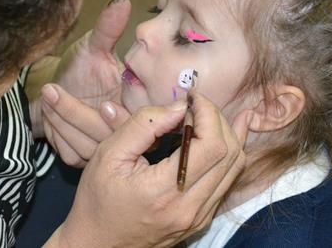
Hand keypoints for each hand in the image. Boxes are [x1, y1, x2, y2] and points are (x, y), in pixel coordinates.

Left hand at [40, 0, 131, 165]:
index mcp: (139, 103)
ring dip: (65, 121)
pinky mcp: (85, 159)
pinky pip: (76, 152)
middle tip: (55, 92)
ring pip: (92, 145)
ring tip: (48, 95)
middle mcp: (128, 128)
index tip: (103, 101)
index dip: (124, 115)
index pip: (143, 119)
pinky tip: (49, 113)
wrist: (54, 92)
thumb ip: (108, 27)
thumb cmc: (79, 68)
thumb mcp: (93, 46)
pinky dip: (59, 133)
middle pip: (114, 135)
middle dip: (81, 115)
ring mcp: (107, 147)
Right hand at [48, 91, 253, 247]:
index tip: (192, 97)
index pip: (212, 145)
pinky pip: (226, 182)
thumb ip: (144, 125)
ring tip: (209, 114)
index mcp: (166, 191)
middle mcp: (190, 208)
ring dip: (227, 135)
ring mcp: (199, 217)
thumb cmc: (97, 199)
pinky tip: (220, 135)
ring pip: (235, 168)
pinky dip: (226, 154)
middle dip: (218, 119)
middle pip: (230, 154)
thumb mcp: (109, 154)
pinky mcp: (201, 220)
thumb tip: (179, 107)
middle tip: (195, 105)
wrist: (96, 244)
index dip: (209, 113)